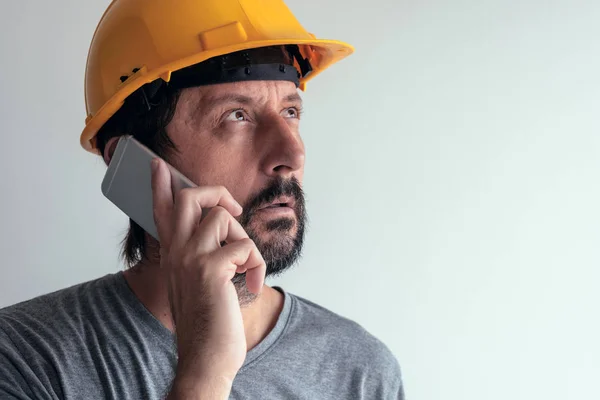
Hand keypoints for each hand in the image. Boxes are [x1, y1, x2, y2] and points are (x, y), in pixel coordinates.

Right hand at [151, 158, 265, 395]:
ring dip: (245, 240)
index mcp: (173, 255)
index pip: (161, 211)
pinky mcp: (210, 268)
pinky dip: (256, 265)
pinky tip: (251, 285)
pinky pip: (244, 246)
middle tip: (233, 209)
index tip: (158, 164)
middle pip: (188, 197)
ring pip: (223, 217)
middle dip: (216, 192)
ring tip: (245, 267)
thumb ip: (202, 254)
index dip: (160, 185)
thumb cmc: (207, 321)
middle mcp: (176, 252)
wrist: (205, 357)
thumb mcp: (197, 283)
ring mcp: (190, 258)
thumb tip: (224, 228)